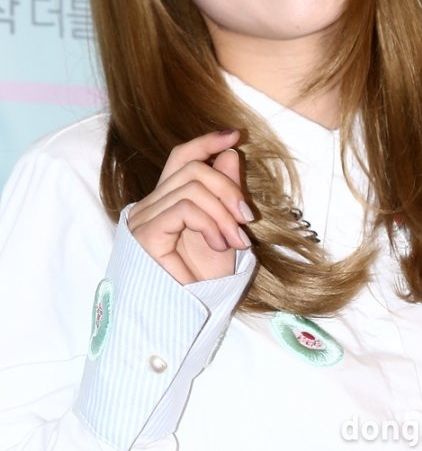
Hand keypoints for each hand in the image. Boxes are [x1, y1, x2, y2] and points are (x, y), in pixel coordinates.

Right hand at [128, 131, 252, 283]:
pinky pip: (185, 207)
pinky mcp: (146, 232)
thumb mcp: (225, 229)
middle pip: (192, 168)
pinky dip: (210, 222)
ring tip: (235, 240)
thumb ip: (224, 193)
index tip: (236, 135)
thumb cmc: (203, 280)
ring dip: (223, 212)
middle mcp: (151, 204)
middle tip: (247, 219)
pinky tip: (220, 244)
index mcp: (168, 200)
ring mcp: (145, 217)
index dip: (208, 141)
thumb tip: (230, 153)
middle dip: (228, 188)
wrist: (186, 316)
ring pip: (192, 186)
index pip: (182, 156)